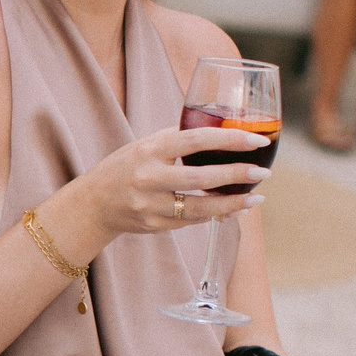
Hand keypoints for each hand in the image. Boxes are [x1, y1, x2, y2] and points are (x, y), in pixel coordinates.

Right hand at [69, 125, 268, 239]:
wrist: (92, 204)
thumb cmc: (125, 167)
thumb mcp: (144, 144)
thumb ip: (177, 138)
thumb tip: (221, 130)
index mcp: (148, 150)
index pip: (195, 140)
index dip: (229, 139)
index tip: (256, 139)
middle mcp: (148, 178)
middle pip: (201, 178)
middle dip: (237, 175)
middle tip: (263, 172)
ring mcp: (150, 206)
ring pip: (200, 208)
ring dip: (232, 203)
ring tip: (256, 197)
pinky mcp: (154, 226)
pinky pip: (192, 221)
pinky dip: (215, 215)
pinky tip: (233, 209)